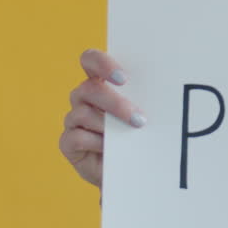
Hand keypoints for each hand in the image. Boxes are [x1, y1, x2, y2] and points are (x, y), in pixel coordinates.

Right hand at [58, 48, 147, 187]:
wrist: (130, 168)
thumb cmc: (138, 134)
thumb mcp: (142, 113)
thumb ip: (143, 99)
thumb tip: (159, 92)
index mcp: (100, 81)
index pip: (90, 60)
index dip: (102, 63)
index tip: (123, 79)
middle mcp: (83, 97)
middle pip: (89, 88)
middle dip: (115, 104)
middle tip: (139, 119)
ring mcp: (73, 119)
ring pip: (82, 113)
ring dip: (108, 125)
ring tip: (128, 136)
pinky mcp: (67, 142)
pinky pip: (76, 137)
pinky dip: (95, 143)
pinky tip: (110, 150)